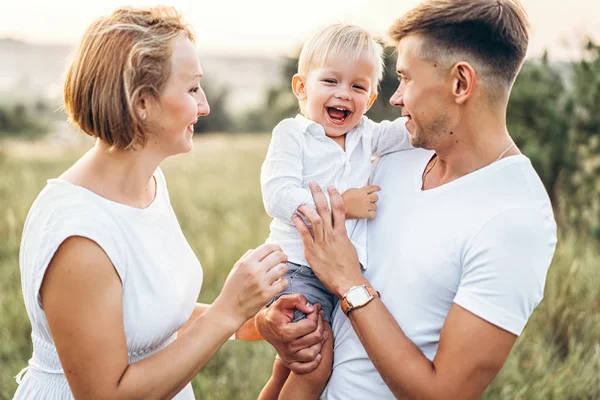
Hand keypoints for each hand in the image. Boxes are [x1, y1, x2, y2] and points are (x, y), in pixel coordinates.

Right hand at [213, 244, 288, 327]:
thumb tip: (260, 249)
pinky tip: (279, 282)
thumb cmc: (233, 288)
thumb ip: (248, 257)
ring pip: (283, 268)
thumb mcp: (236, 269)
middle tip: (283, 259)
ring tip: (281, 270)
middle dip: (283, 256)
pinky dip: (283, 281)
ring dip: (284, 268)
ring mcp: (262, 283)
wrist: (230, 309)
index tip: (279, 250)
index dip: (276, 247)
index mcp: (247, 263)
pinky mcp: (267, 294)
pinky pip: (283, 283)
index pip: (267, 247)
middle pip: (278, 256)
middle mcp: (255, 271)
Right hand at [256, 294, 326, 373]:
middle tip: (319, 316)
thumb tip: (311, 308)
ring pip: (313, 353)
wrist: (264, 325)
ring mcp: (288, 356)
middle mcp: (287, 347)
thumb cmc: (275, 312)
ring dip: (321, 342)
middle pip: (315, 338)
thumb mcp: (283, 300)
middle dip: (321, 324)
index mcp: (285, 332)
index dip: (316, 314)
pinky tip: (318, 352)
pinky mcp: (289, 362)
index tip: (315, 308)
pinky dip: (314, 362)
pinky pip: (305, 368)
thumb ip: (297, 299)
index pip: (311, 325)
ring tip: (320, 331)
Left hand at [294, 183, 367, 297]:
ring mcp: (322, 242)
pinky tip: (294, 216)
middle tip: (313, 184)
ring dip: (307, 207)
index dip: (335, 196)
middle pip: (325, 209)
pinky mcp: (312, 251)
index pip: (339, 209)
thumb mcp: (348, 247)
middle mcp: (332, 234)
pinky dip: (299, 223)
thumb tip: (338, 230)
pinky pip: (304, 233)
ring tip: (300, 200)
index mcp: (342, 233)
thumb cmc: (348, 266)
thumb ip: (341, 237)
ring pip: (315, 219)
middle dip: (318, 195)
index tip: (331, 187)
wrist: (347, 281)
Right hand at [342, 185, 380, 218]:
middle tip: (370, 201)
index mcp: (362, 191)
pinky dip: (372, 214)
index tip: (379, 188)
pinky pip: (373, 214)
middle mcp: (366, 198)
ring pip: (375, 206)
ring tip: (367, 208)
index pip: (372, 188)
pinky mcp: (365, 214)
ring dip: (372, 206)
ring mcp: (366, 206)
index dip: (376, 188)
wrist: (340, 207)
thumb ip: (359, 191)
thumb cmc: (342, 199)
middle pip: (376, 197)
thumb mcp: (351, 190)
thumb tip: (362, 191)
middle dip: (374, 199)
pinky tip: (369, 213)